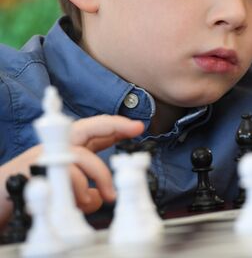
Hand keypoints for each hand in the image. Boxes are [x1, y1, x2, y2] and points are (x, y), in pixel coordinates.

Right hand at [0, 115, 143, 228]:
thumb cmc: (37, 190)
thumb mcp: (69, 184)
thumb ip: (87, 184)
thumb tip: (104, 195)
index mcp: (67, 147)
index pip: (95, 130)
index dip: (117, 125)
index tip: (139, 126)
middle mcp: (56, 145)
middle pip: (89, 128)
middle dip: (114, 126)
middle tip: (134, 129)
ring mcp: (45, 156)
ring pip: (82, 157)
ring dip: (98, 178)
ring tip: (106, 197)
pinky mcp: (36, 171)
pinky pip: (67, 178)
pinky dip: (79, 193)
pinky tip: (80, 203)